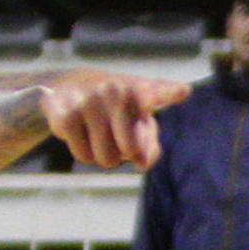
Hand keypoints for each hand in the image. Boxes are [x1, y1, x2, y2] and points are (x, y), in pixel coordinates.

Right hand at [42, 70, 188, 170]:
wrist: (65, 85)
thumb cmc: (113, 107)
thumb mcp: (136, 118)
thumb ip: (150, 143)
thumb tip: (142, 164)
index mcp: (140, 90)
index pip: (158, 91)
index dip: (171, 92)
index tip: (184, 91)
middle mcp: (116, 90)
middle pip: (130, 151)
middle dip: (123, 153)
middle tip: (115, 133)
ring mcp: (90, 101)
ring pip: (106, 159)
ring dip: (102, 155)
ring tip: (96, 130)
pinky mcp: (67, 115)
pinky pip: (84, 156)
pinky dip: (83, 152)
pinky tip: (79, 130)